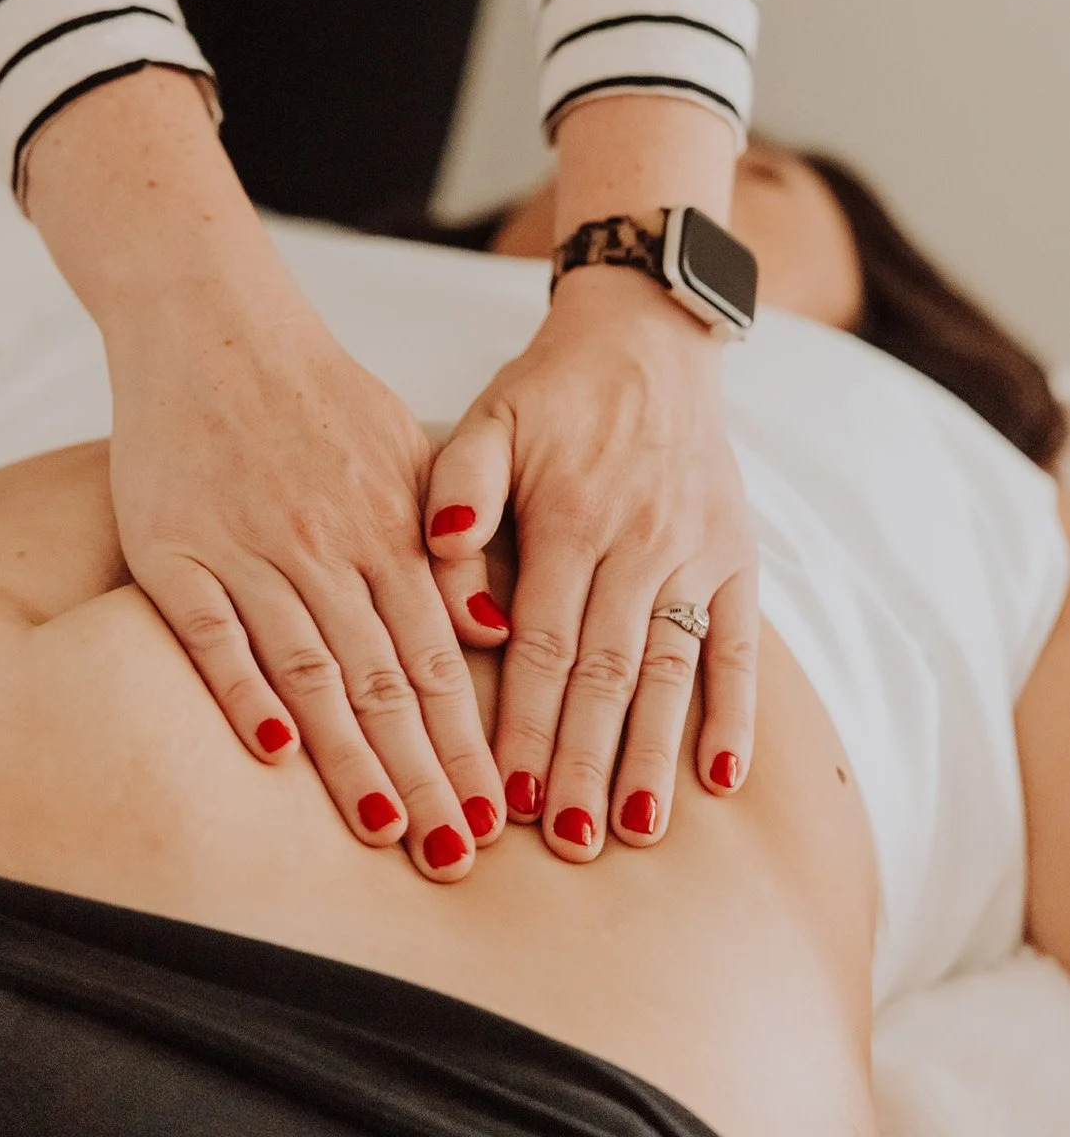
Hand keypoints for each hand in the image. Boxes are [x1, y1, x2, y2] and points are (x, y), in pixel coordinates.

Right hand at [21, 67, 502, 883]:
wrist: (211, 326)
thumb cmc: (316, 398)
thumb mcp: (405, 451)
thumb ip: (447, 540)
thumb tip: (493, 628)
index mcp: (390, 528)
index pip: (439, 657)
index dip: (468, 739)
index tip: (499, 813)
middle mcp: (330, 545)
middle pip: (386, 679)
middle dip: (426, 774)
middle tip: (457, 853)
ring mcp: (251, 549)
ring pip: (312, 668)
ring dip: (351, 756)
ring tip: (384, 829)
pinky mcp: (177, 552)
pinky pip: (215, 633)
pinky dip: (244, 691)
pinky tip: (274, 751)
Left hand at [426, 264, 757, 860]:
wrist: (649, 338)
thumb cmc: (552, 393)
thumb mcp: (489, 418)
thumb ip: (458, 486)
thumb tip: (439, 546)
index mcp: (567, 515)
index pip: (540, 641)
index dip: (522, 720)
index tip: (504, 793)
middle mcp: (636, 541)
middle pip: (605, 671)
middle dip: (582, 760)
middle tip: (566, 840)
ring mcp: (695, 553)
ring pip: (671, 670)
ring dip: (653, 755)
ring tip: (635, 830)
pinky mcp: (736, 555)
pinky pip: (739, 644)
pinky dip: (733, 711)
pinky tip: (720, 775)